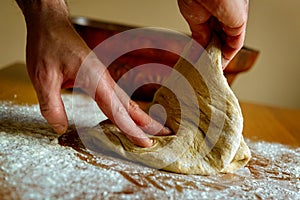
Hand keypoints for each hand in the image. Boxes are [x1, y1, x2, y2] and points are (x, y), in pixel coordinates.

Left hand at [18, 0, 169, 146]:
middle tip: (167, 133)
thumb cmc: (48, 45)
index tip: (145, 143)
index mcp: (95, 79)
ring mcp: (103, 77)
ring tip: (155, 127)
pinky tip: (129, 114)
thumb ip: (52, 106)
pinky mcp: (98, 77)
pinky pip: (117, 97)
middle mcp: (104, 79)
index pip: (117, 111)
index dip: (132, 129)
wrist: (50, 24)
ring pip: (126, 101)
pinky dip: (128, 109)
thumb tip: (61, 128)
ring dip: (141, 116)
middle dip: (149, 122)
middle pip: (130, 105)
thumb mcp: (43, 77)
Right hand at [178, 0, 248, 67]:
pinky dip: (228, 56)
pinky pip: (235, 43)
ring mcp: (234, 18)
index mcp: (215, 9)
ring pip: (229, 42)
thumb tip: (200, 47)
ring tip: (211, 69)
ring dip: (221, 57)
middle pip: (222, 38)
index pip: (214, 32)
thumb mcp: (194, 19)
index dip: (209, 46)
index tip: (203, 59)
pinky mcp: (239, 23)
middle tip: (206, 66)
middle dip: (214, 53)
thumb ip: (200, 35)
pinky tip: (219, 65)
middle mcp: (227, 13)